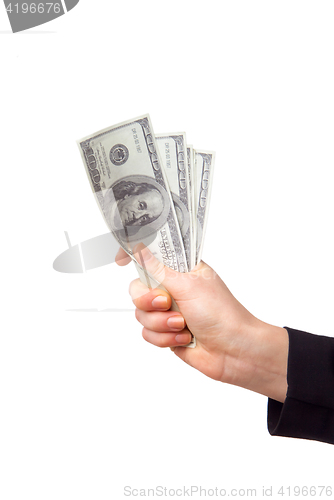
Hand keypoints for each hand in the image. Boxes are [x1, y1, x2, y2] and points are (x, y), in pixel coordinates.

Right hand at [116, 246, 288, 402]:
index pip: (150, 260)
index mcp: (180, 272)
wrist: (234, 351)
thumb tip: (141, 249)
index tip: (121, 261)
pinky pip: (148, 334)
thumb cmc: (221, 314)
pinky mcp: (167, 334)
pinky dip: (165, 338)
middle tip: (166, 303)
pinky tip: (184, 339)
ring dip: (161, 323)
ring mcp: (169, 313)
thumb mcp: (188, 285)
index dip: (137, 262)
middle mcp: (173, 290)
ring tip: (183, 325)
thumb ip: (158, 269)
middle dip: (149, 302)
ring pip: (141, 316)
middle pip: (137, 291)